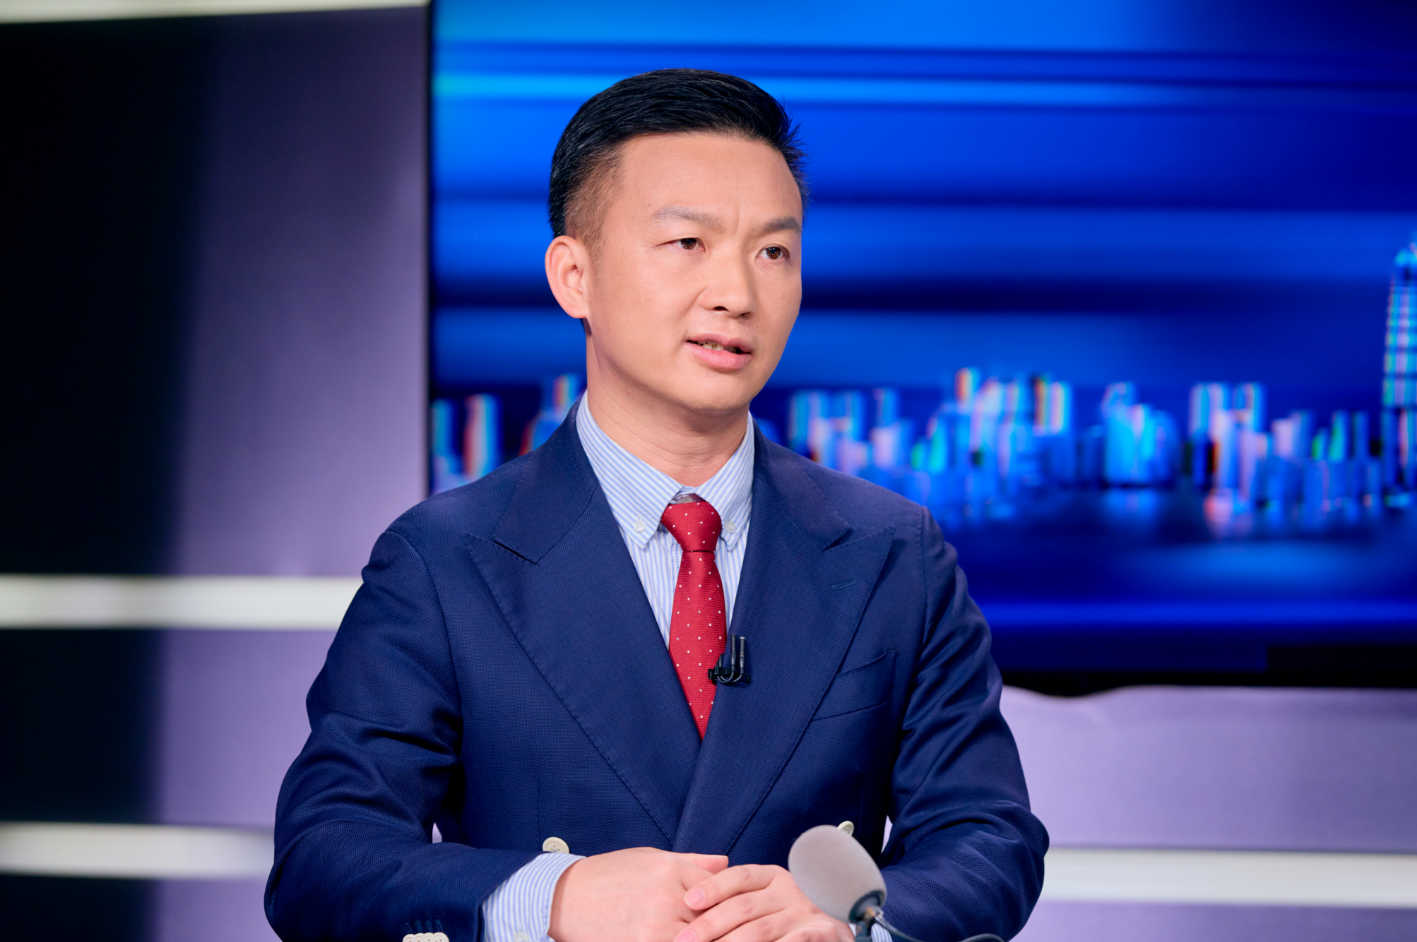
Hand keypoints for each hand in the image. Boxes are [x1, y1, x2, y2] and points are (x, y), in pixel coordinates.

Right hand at [548, 847, 727, 941]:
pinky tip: (687, 941)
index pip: (720, 889)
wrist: (564, 898)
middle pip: (714, 917)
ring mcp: (655, 925)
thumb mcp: (650, 858)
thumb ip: (691, 862)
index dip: (731, 902)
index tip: (739, 912)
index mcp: (671, 869)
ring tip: (719, 939)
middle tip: (740, 931)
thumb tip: (725, 863)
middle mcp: (667, 896)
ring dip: (708, 938)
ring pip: (699, 937)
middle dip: (725, 926)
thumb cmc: (609, 875)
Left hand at [678, 864, 853, 941]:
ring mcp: (806, 913)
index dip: (714, 886)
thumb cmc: (789, 920)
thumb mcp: (767, 903)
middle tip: (683, 940)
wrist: (834, 932)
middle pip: (743, 906)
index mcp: (773, 878)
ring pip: (761, 930)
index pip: (740, 877)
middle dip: (709, 925)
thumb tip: (691, 906)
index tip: (689, 900)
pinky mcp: (822, 933)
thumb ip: (738, 902)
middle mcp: (790, 891)